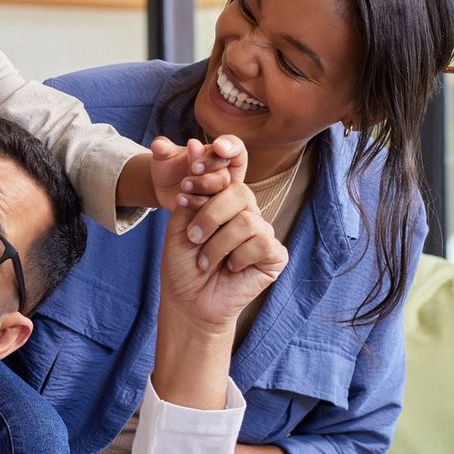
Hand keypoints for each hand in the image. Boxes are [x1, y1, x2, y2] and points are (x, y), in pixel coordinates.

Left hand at [150, 134, 244, 210]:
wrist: (164, 190)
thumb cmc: (168, 167)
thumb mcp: (164, 156)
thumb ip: (163, 148)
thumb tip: (158, 144)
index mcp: (218, 154)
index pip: (234, 146)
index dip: (229, 146)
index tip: (218, 146)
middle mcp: (225, 173)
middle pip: (226, 172)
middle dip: (210, 171)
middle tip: (194, 169)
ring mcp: (221, 194)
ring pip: (221, 192)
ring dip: (203, 187)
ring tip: (184, 185)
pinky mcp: (214, 211)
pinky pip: (211, 209)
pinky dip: (196, 203)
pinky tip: (181, 200)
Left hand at [159, 181, 286, 333]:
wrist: (187, 303)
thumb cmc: (183, 265)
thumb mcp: (179, 225)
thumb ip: (191, 195)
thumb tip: (195, 151)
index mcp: (225, 203)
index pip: (226, 177)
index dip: (208, 178)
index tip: (184, 187)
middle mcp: (247, 214)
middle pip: (240, 193)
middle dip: (209, 215)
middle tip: (192, 238)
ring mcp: (263, 234)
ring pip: (247, 221)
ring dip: (219, 245)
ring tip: (206, 262)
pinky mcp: (275, 256)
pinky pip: (262, 244)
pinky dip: (239, 258)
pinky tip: (231, 269)